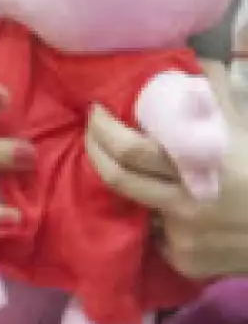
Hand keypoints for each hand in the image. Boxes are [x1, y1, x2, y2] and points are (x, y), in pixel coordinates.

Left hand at [87, 65, 247, 281]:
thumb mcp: (245, 131)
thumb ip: (217, 97)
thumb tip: (195, 61)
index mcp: (198, 166)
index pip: (132, 150)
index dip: (104, 131)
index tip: (95, 113)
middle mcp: (183, 203)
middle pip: (119, 178)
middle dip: (96, 152)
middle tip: (92, 134)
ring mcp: (180, 236)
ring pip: (138, 208)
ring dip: (138, 190)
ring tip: (147, 174)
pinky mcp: (183, 262)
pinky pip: (159, 238)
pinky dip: (164, 223)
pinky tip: (183, 215)